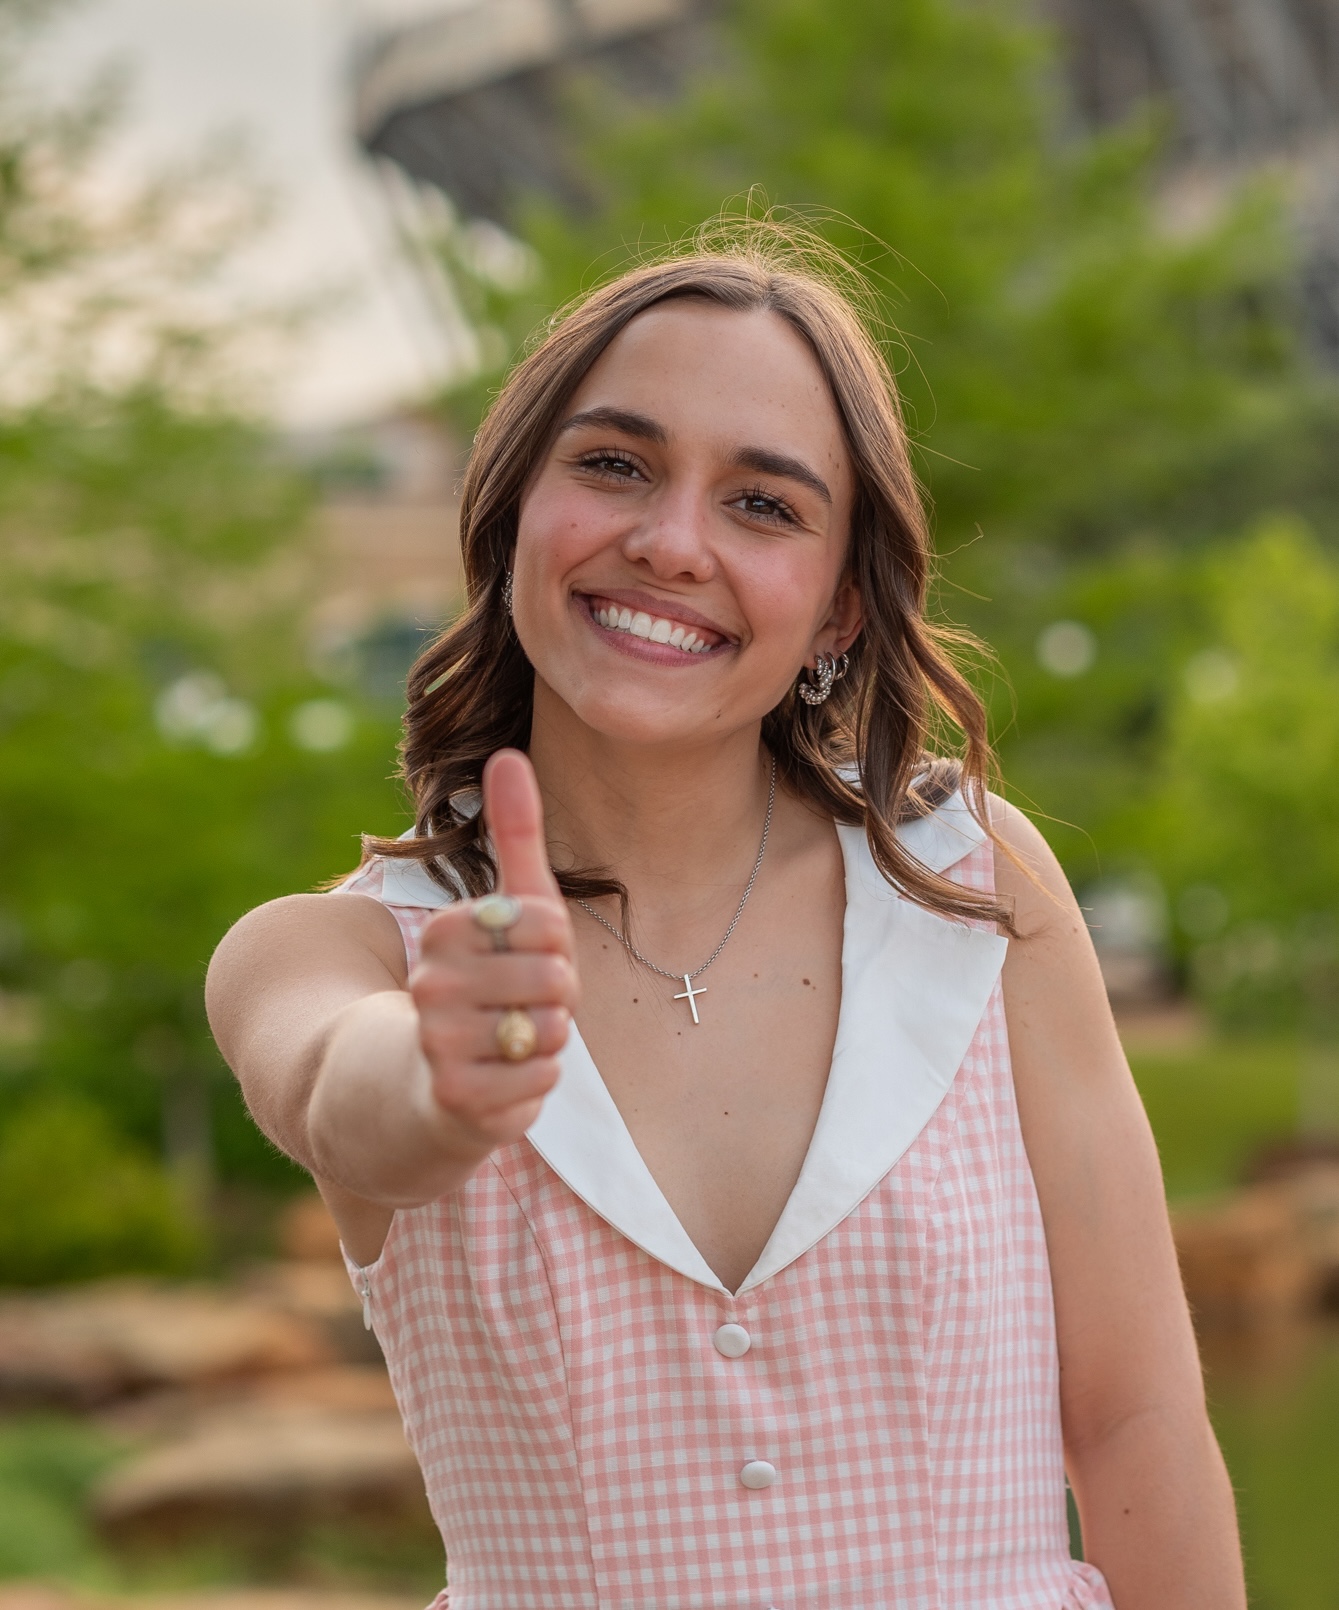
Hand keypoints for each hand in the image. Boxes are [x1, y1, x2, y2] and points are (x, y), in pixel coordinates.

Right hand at [409, 749, 576, 1162]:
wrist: (426, 1082)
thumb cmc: (486, 983)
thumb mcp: (505, 906)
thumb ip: (512, 832)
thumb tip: (508, 752)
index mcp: (446, 932)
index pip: (546, 924)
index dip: (556, 946)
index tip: (528, 958)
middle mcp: (432, 985)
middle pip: (555, 980)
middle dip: (558, 997)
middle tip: (526, 1005)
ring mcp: (440, 1043)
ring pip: (550, 1032)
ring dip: (548, 1039)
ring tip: (514, 1039)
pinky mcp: (457, 1098)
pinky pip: (541, 1081)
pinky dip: (537, 1081)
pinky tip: (507, 1077)